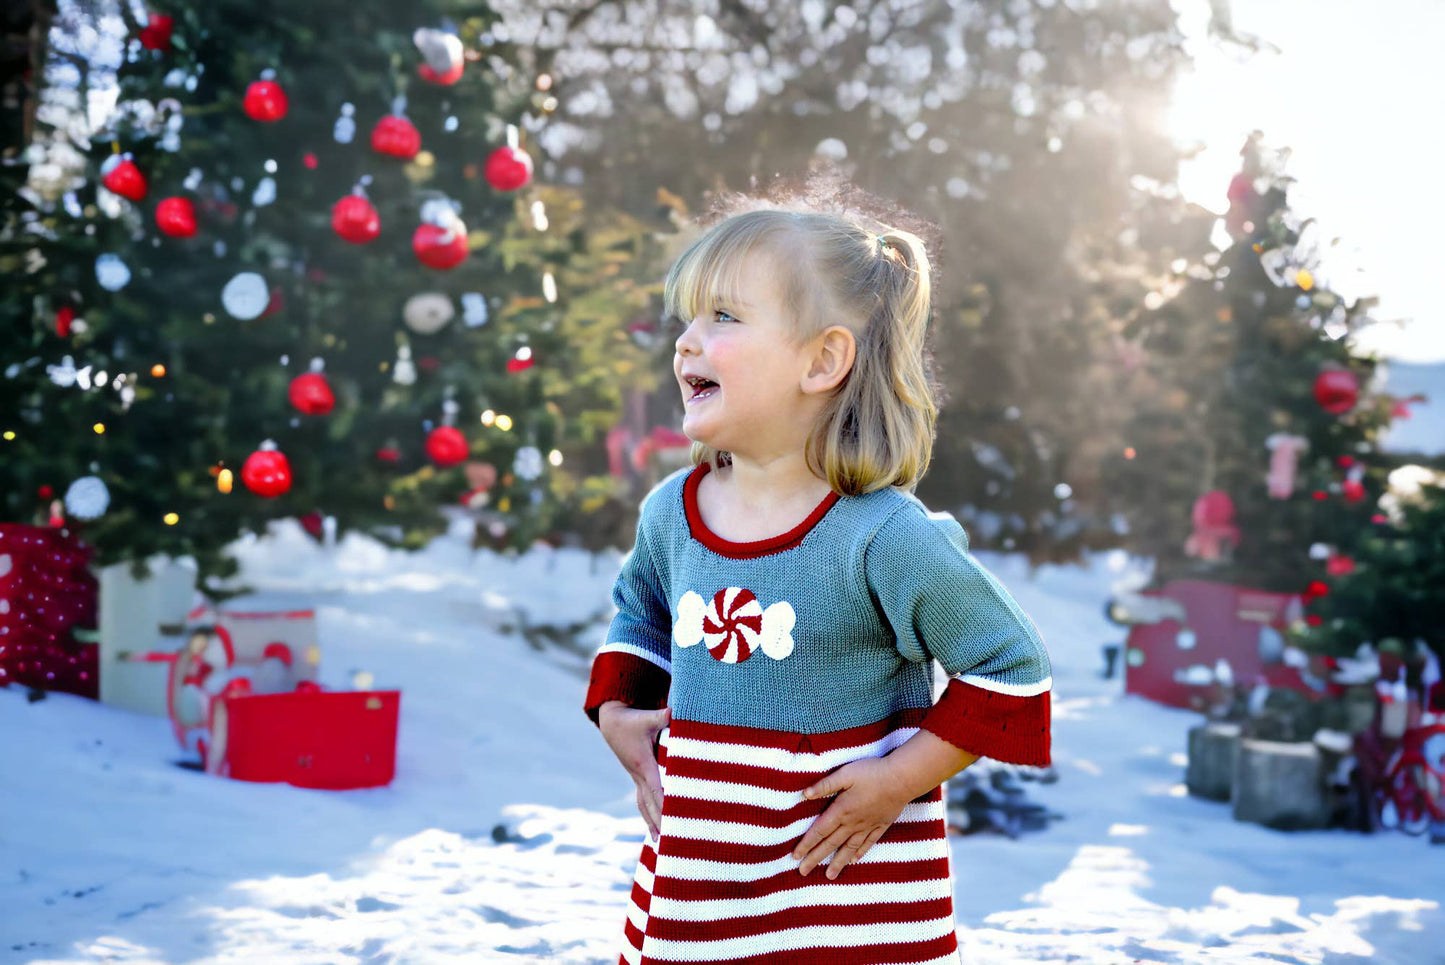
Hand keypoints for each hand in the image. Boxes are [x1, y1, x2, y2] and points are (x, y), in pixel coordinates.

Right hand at [598, 701, 670, 841]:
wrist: (612, 722)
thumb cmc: (632, 720)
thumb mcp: (647, 717)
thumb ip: (662, 716)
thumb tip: (674, 712)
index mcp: (643, 764)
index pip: (657, 789)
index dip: (665, 805)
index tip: (673, 821)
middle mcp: (638, 775)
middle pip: (650, 804)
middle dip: (661, 822)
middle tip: (671, 842)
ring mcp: (636, 778)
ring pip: (644, 805)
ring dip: (652, 823)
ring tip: (661, 844)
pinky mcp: (637, 777)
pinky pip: (643, 801)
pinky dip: (649, 815)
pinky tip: (655, 828)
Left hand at [791, 757, 913, 878]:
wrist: (902, 779)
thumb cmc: (872, 773)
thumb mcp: (845, 774)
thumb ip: (825, 785)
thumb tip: (804, 794)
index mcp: (841, 810)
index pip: (819, 831)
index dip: (806, 844)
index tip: (795, 856)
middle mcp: (852, 823)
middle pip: (831, 844)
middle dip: (815, 858)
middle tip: (803, 872)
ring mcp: (868, 825)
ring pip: (849, 848)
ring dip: (837, 862)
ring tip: (829, 875)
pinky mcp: (881, 825)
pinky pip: (868, 843)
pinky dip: (860, 852)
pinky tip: (854, 860)